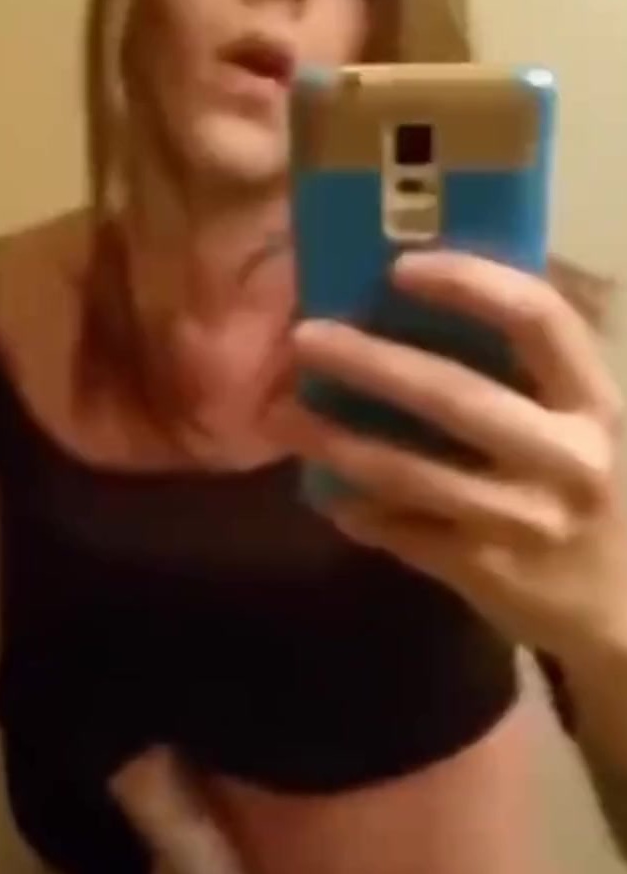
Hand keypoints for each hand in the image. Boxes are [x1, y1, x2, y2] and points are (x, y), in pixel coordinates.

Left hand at [287, 251, 626, 667]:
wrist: (621, 607)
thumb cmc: (585, 490)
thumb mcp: (581, 424)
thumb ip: (526, 374)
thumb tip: (420, 303)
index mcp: (593, 401)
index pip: (540, 320)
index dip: (471, 284)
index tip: (400, 267)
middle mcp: (568, 457)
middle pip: (458, 396)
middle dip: (372, 363)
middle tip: (304, 337)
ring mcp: (527, 520)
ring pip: (416, 475)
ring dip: (338, 442)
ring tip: (281, 416)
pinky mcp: (489, 572)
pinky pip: (406, 535)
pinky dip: (358, 511)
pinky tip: (324, 492)